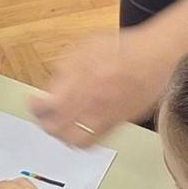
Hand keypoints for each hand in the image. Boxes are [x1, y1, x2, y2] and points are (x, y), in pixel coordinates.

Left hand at [31, 26, 170, 146]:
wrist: (155, 57)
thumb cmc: (124, 48)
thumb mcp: (85, 46)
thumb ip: (65, 66)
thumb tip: (52, 85)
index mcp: (79, 80)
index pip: (47, 105)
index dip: (35, 107)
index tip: (33, 104)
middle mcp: (90, 101)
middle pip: (56, 126)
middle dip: (44, 123)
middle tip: (42, 118)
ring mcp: (104, 115)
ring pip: (72, 139)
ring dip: (60, 135)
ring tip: (56, 129)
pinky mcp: (117, 124)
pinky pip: (92, 142)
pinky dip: (80, 141)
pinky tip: (76, 134)